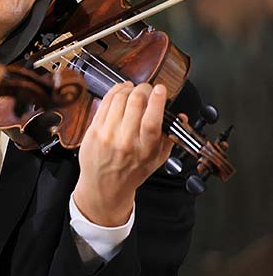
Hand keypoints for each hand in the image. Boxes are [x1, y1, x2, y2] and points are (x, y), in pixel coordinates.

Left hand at [74, 82, 174, 225]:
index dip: (157, 100)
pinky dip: (113, 93)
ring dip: (128, 88)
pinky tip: (119, 92)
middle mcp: (125, 141)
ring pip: (118, 99)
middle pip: (135, 103)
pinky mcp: (93, 131)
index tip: (161, 89)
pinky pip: (104, 104)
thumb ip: (170, 137)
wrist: (104, 187)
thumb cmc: (132, 172)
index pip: (152, 120)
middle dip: (143, 89)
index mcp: (145, 149)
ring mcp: (106, 135)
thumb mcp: (157, 159)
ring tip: (133, 89)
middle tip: (147, 89)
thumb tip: (181, 117)